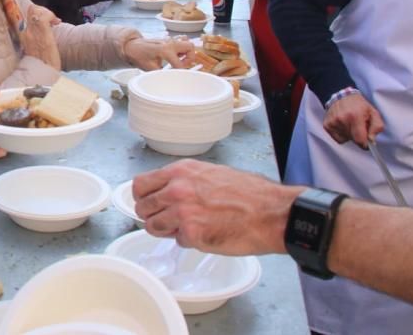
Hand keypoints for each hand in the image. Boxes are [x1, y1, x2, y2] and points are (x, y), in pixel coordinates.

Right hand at [20, 5, 60, 68]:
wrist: (43, 73)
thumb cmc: (41, 64)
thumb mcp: (34, 50)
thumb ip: (35, 40)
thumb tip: (41, 34)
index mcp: (24, 36)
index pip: (25, 15)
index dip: (36, 13)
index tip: (46, 20)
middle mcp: (26, 32)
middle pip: (30, 10)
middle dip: (42, 10)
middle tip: (51, 19)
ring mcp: (33, 32)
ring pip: (35, 10)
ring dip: (47, 12)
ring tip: (54, 21)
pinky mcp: (42, 33)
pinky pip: (44, 16)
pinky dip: (51, 15)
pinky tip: (56, 22)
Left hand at [124, 37, 194, 70]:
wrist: (131, 46)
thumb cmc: (139, 55)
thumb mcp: (150, 68)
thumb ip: (162, 73)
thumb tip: (170, 78)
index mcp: (164, 50)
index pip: (180, 63)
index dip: (180, 72)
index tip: (179, 76)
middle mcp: (169, 43)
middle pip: (190, 46)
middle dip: (190, 58)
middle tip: (182, 65)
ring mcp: (169, 39)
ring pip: (187, 42)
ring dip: (186, 52)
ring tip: (179, 60)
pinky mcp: (168, 39)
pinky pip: (181, 41)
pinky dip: (182, 48)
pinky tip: (176, 55)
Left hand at [133, 159, 299, 255]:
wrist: (272, 213)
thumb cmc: (250, 193)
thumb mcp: (211, 173)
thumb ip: (185, 181)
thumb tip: (167, 191)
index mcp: (181, 171)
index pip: (141, 184)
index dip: (143, 197)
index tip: (149, 203)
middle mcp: (176, 189)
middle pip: (142, 207)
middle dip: (152, 215)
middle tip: (166, 220)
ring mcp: (182, 212)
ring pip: (153, 226)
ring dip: (166, 231)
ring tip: (187, 228)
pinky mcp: (192, 234)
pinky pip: (177, 241)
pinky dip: (188, 242)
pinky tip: (205, 235)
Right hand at [324, 92, 384, 148]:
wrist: (342, 95)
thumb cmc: (359, 105)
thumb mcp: (374, 113)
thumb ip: (377, 127)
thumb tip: (371, 140)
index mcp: (355, 116)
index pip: (360, 140)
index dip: (365, 144)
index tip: (367, 142)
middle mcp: (342, 119)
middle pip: (353, 140)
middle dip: (358, 137)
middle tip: (359, 127)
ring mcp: (333, 122)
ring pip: (345, 139)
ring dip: (350, 135)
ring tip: (350, 124)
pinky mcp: (327, 125)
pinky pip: (338, 138)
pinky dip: (342, 135)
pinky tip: (344, 126)